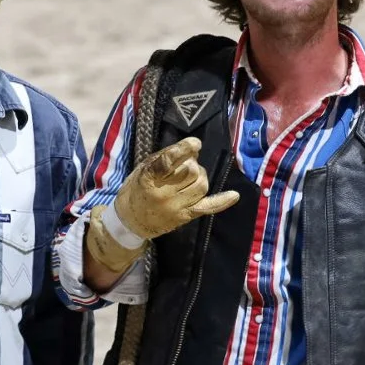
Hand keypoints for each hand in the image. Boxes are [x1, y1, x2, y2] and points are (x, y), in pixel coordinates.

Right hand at [85, 137, 239, 271]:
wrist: (130, 221)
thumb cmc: (136, 190)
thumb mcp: (143, 169)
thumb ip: (165, 158)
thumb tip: (193, 150)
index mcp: (149, 179)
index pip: (168, 163)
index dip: (183, 151)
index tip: (195, 143)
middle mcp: (163, 194)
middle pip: (190, 172)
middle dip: (192, 164)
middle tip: (184, 166)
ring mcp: (176, 208)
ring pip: (201, 186)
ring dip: (200, 176)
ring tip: (190, 177)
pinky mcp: (185, 217)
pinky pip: (207, 207)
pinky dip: (221, 201)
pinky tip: (234, 195)